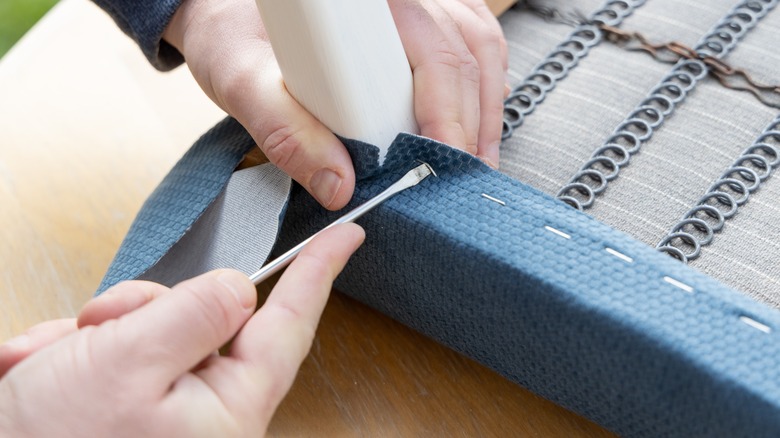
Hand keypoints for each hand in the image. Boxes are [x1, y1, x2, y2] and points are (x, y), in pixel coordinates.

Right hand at [0, 224, 364, 436]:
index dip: (319, 272)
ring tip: (58, 366)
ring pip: (154, 325)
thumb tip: (240, 287)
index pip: (290, 322)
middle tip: (99, 328)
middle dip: (143, 308)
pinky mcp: (137, 403)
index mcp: (229, 404)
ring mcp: (171, 406)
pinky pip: (120, 347)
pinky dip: (78, 351)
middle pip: (203, 313)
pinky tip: (45, 372)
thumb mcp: (126, 365)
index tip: (345, 237)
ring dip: (99, 333)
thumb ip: (192, 315)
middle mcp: (208, 408)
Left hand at [162, 0, 506, 209]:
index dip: (448, 116)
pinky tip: (474, 118)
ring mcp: (412, 0)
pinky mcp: (416, 12)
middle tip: (460, 179)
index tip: (445, 165)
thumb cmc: (233, 34)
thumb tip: (339, 186)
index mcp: (364, 3)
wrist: (224, 8)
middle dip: (470, 124)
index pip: (431, 54)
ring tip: (475, 159)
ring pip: (476, 46)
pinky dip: (481, 84)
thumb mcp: (242, 81)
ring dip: (484, 107)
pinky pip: (470, 40)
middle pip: (462, 54)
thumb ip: (285, 133)